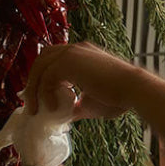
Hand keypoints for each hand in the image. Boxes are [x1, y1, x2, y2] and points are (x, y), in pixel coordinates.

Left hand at [24, 42, 141, 119]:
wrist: (133, 90)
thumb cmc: (118, 97)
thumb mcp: (90, 103)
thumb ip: (75, 105)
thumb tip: (64, 115)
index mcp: (81, 55)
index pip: (52, 59)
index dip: (41, 77)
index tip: (36, 97)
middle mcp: (75, 49)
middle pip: (42, 58)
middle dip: (33, 81)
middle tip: (31, 103)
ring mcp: (72, 53)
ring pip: (40, 66)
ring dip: (34, 88)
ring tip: (35, 109)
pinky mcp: (70, 61)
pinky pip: (47, 76)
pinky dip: (44, 92)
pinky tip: (51, 107)